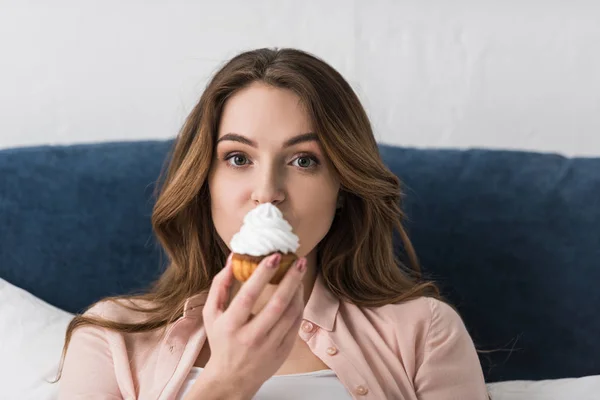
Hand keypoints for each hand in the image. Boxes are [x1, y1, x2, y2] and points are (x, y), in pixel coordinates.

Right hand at [200, 252, 306, 396]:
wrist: (231, 378)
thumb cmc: (221, 340)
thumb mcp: (212, 314)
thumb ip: (220, 285)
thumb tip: (233, 259)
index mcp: (231, 325)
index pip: (249, 296)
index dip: (262, 274)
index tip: (274, 256)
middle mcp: (251, 337)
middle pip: (277, 304)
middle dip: (291, 280)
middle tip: (299, 261)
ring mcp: (269, 346)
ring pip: (291, 314)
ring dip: (298, 291)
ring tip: (299, 273)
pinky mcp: (283, 352)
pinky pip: (296, 325)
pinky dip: (299, 306)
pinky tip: (298, 292)